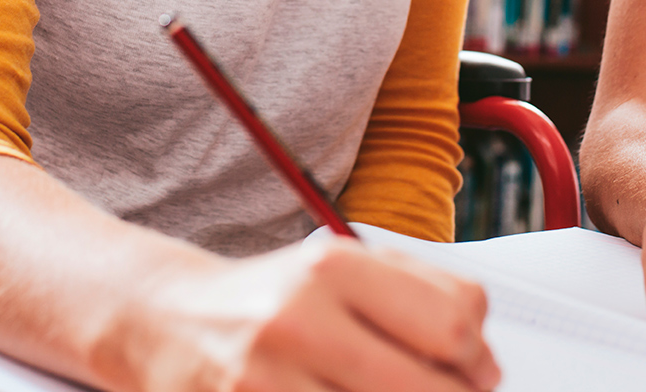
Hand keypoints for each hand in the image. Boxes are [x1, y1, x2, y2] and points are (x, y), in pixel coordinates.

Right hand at [123, 239, 500, 391]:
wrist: (163, 323)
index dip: (479, 360)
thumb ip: (421, 295)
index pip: (454, 322)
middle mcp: (299, 318)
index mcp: (332, 266)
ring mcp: (267, 381)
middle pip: (431, 389)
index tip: (474, 372)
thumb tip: (482, 361)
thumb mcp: (339, 269)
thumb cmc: (267, 301)